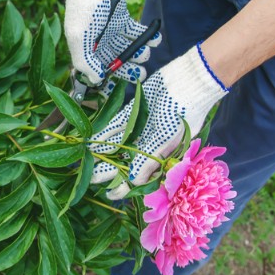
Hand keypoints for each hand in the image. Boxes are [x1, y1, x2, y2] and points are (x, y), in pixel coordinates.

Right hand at [64, 0, 160, 88]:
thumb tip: (95, 79)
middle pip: (114, 62)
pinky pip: (136, 32)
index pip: (95, 71)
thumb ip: (85, 61)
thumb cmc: (85, 6)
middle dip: (129, 70)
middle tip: (142, 75)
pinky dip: (147, 36)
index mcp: (83, 48)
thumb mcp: (80, 37)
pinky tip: (155, 39)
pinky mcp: (122, 18)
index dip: (107, 81)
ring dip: (139, 53)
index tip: (120, 88)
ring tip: (146, 53)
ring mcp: (110, 29)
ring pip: (127, 48)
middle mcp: (96, 41)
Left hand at [90, 44, 229, 199]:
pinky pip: (117, 126)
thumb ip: (148, 160)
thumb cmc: (183, 112)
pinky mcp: (135, 112)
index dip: (126, 187)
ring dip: (103, 152)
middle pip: (126, 161)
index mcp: (162, 155)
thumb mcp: (166, 139)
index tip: (111, 195)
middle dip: (109, 171)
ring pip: (119, 145)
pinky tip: (93, 140)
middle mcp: (150, 143)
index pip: (141, 176)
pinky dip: (106, 133)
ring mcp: (142, 128)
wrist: (187, 80)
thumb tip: (134, 181)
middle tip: (90, 178)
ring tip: (86, 161)